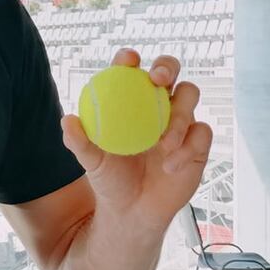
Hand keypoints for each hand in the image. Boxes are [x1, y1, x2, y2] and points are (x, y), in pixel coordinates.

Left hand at [59, 49, 212, 232]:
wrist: (134, 211)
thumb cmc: (110, 179)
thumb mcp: (92, 162)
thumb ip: (79, 142)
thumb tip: (68, 120)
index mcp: (129, 100)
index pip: (130, 70)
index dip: (129, 58)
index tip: (128, 60)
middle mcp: (156, 103)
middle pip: (170, 70)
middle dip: (167, 66)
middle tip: (158, 80)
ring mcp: (180, 120)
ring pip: (189, 95)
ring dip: (180, 113)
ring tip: (163, 142)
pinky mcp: (197, 141)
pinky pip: (201, 132)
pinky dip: (188, 146)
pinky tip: (170, 165)